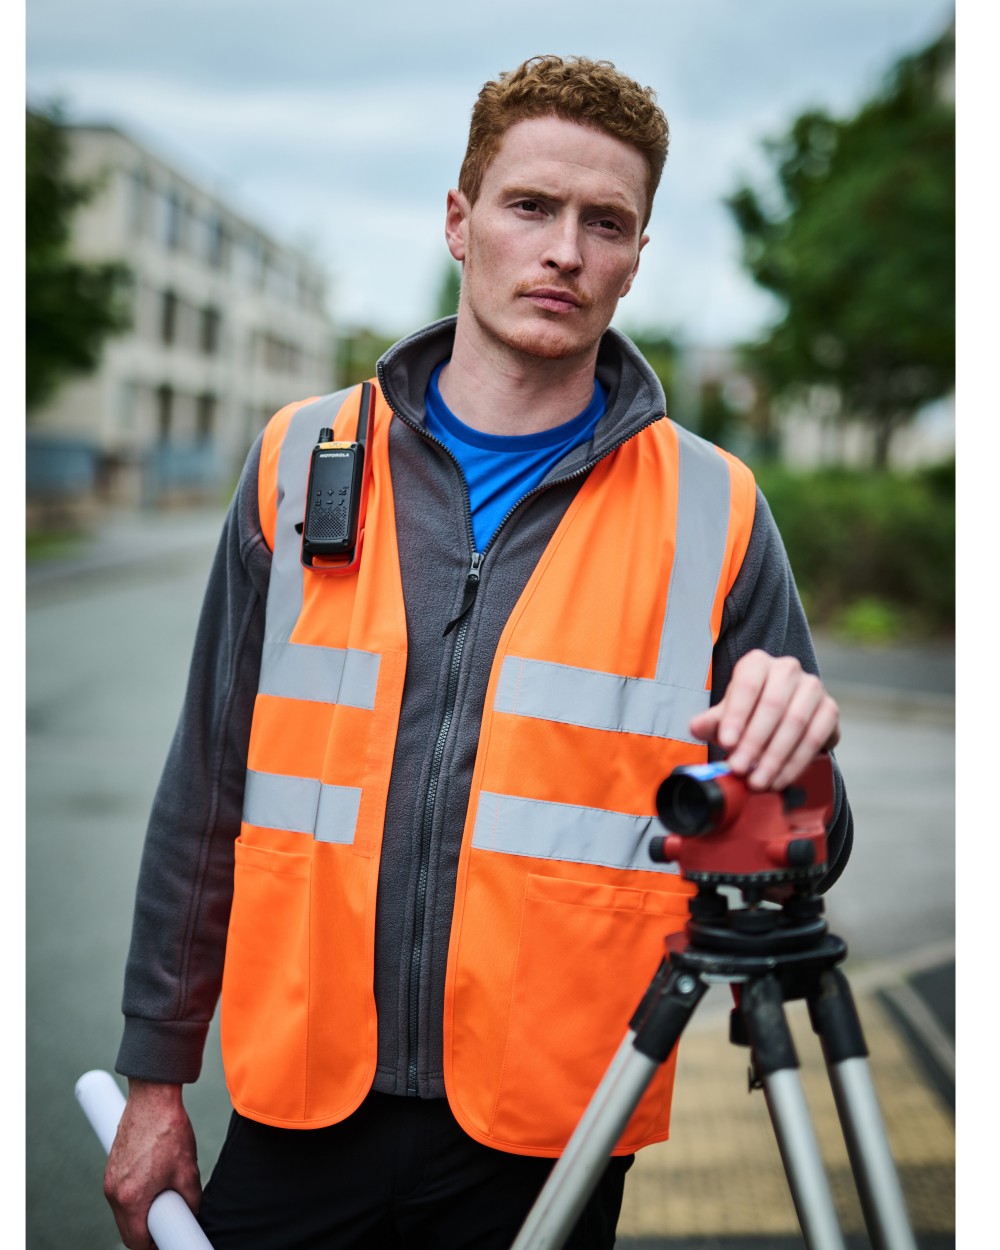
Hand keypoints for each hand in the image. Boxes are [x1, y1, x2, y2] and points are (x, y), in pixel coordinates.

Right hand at [103, 1079, 201, 1249]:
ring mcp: (109, 1179)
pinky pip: (120, 1194)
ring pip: (123, 1212)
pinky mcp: (111, 1166)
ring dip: (140, 1213)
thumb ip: (190, 1200)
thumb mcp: (187, 1170)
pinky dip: (134, 1196)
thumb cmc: (169, 1130)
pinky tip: (153, 1183)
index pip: (136, 1241)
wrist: (153, 1097)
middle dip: (147, 1231)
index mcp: (131, 1198)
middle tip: (169, 1223)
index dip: (154, 1246)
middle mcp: (113, 1192)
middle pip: (127, 1229)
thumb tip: (193, 1215)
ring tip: (163, 1200)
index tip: (167, 1241)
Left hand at [689, 649, 839, 790]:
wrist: (780, 719)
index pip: (746, 686)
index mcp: (757, 663)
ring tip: (758, 780)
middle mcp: (787, 669)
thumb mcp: (726, 716)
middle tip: (740, 768)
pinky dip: (796, 762)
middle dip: (754, 742)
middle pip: (772, 705)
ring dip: (775, 756)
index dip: (736, 716)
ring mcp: (812, 687)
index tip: (726, 743)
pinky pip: (815, 737)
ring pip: (796, 722)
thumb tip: (696, 727)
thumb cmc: (748, 713)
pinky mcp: (830, 709)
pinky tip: (779, 778)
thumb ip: (711, 722)